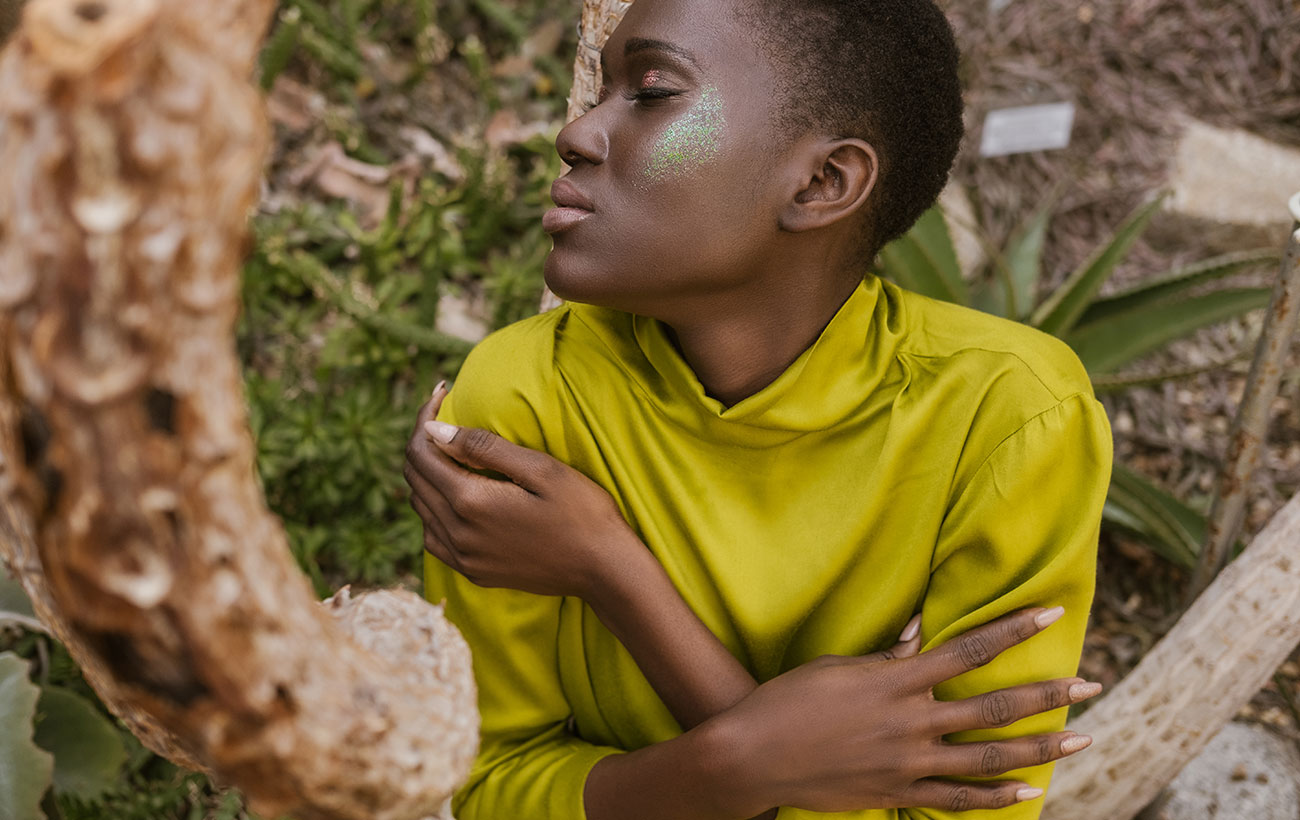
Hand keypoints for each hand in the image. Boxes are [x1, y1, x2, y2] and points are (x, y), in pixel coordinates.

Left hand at [403, 382, 637, 598]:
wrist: (605, 569)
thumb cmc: (582, 511)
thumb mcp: (540, 468)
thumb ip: (484, 448)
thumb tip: (433, 429)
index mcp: (470, 502)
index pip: (422, 452)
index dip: (425, 417)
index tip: (442, 392)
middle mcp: (457, 533)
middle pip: (415, 479)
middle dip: (423, 442)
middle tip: (444, 416)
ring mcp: (464, 558)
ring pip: (420, 508)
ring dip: (426, 476)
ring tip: (450, 452)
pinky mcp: (474, 572)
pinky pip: (433, 538)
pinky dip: (434, 511)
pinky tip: (455, 498)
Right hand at [705, 606, 1100, 815]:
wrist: (752, 758)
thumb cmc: (787, 702)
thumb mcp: (836, 667)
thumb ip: (885, 657)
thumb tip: (919, 633)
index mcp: (896, 681)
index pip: (967, 650)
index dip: (1013, 630)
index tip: (1052, 615)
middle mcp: (911, 722)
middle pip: (995, 706)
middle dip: (1048, 694)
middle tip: (1092, 685)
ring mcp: (908, 763)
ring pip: (990, 758)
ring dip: (1041, 749)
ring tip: (1082, 739)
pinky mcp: (898, 793)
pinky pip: (958, 799)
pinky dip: (997, 798)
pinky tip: (1029, 792)